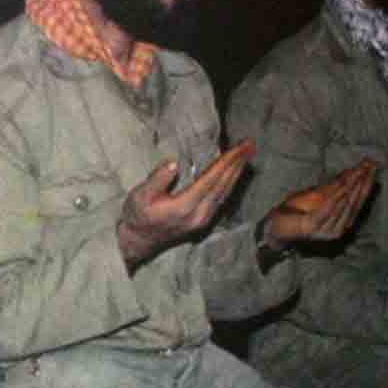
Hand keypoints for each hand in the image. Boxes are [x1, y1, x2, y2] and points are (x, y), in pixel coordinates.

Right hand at [117, 140, 256, 268]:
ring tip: (247, 155)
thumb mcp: (139, 196)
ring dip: (237, 173)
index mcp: (184, 206)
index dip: (226, 161)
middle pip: (223, 185)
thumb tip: (173, 164)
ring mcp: (203, 220)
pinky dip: (230, 183)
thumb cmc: (136, 216)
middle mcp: (199, 214)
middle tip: (250, 145)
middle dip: (238, 164)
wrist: (137, 242)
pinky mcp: (204, 221)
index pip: (211, 179)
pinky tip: (234, 174)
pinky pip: (222, 199)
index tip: (240, 146)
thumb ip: (156, 180)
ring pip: (226, 193)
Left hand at [261, 158, 378, 249]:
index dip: (367, 182)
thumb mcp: (318, 194)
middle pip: (355, 202)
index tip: (373, 166)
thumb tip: (352, 170)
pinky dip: (335, 198)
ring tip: (360, 172)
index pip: (359, 200)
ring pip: (344, 205)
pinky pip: (327, 210)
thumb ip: (335, 185)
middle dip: (363, 182)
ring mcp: (327, 230)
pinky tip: (343, 188)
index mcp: (342, 220)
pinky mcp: (313, 227)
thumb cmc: (296, 210)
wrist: (275, 225)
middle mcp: (339, 227)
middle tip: (370, 166)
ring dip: (352, 188)